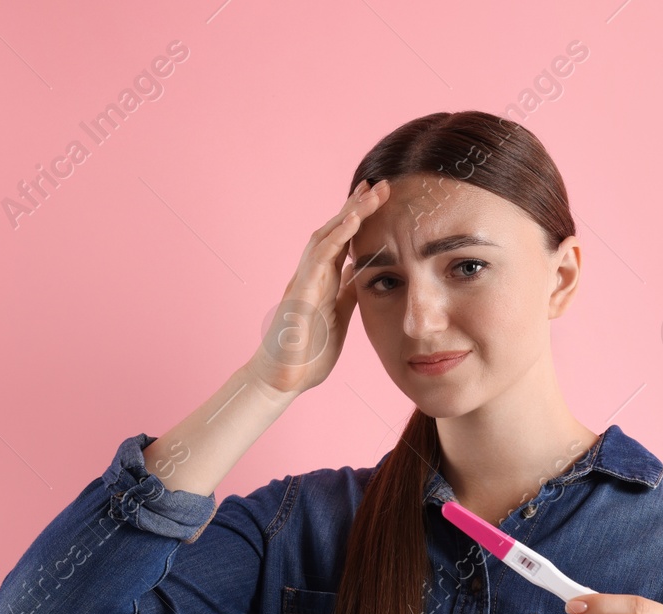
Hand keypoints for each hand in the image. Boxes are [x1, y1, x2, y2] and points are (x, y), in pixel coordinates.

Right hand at [248, 178, 392, 396]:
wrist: (282, 380)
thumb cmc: (307, 352)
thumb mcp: (338, 317)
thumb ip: (347, 293)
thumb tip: (363, 272)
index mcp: (323, 282)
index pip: (344, 243)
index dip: (360, 220)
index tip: (379, 199)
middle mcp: (312, 276)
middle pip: (335, 232)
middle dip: (356, 206)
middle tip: (380, 184)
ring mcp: (304, 282)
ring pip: (326, 237)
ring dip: (350, 213)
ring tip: (372, 192)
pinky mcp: (301, 293)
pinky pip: (319, 258)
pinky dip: (336, 237)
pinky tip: (353, 219)